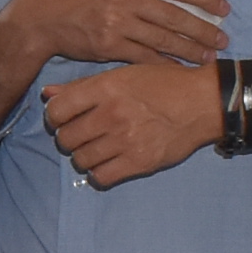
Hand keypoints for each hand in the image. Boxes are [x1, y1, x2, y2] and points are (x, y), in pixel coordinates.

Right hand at [0, 0, 231, 73]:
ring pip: (164, 38)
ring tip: (208, 57)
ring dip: (190, 49)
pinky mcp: (109, 46)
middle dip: (204, 30)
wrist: (41, 17)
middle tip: (222, 40)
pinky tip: (179, 68)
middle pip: (176, 15)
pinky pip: (145, 56)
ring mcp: (117, 22)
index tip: (223, 9)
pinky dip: (165, 63)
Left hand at [43, 60, 226, 185]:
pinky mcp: (139, 162)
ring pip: (81, 159)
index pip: (57, 111)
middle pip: (66, 138)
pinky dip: (98, 174)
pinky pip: (101, 177)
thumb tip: (47, 94)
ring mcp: (125, 140)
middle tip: (81, 136)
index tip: (63, 120)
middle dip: (68, 139)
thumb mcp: (123, 74)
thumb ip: (83, 86)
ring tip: (95, 150)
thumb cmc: (164, 84)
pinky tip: (106, 164)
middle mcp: (112, 114)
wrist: (204, 102)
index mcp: (105, 88)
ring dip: (83, 157)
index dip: (54, 118)